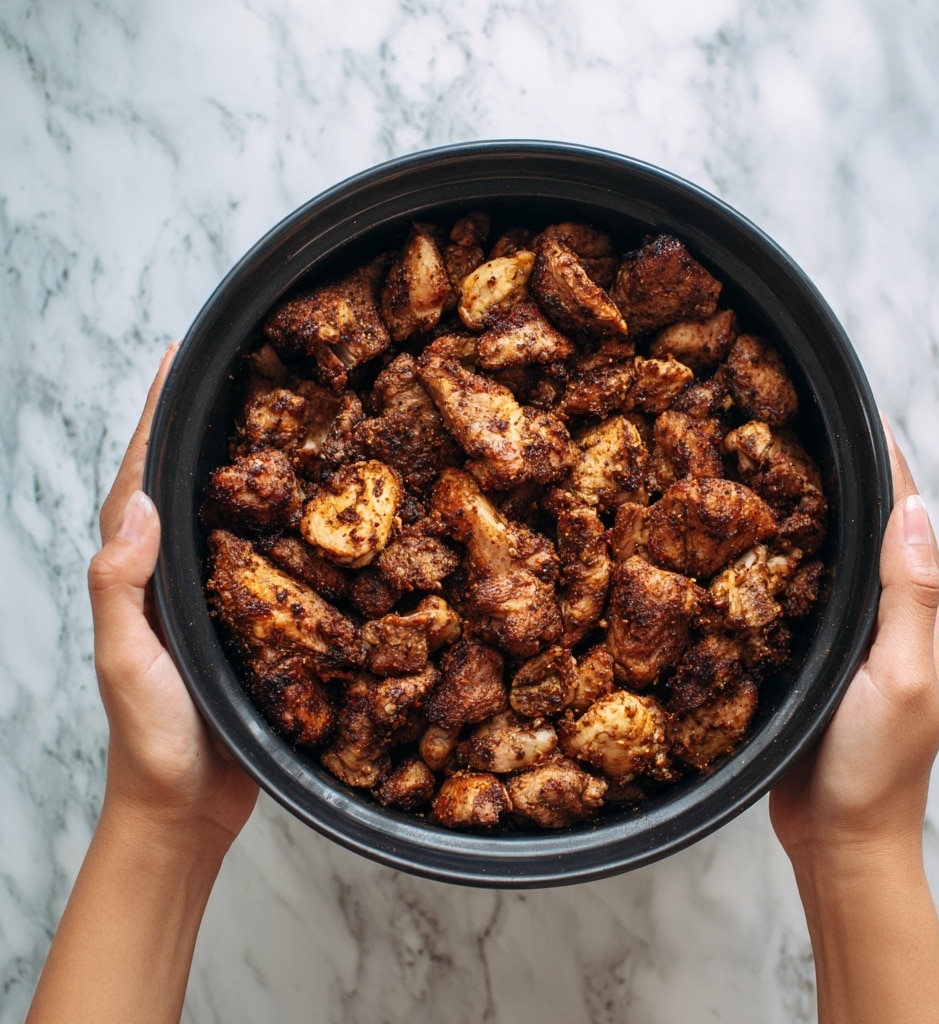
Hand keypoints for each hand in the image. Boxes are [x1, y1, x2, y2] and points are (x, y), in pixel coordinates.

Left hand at [87, 344, 257, 850]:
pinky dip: (281, 522)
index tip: (178, 359)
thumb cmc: (150, 740)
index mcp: (136, 572)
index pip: (141, 478)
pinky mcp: (247, 622)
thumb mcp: (125, 661)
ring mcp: (209, 597)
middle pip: (184, 483)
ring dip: (245, 465)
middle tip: (240, 370)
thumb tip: (141, 504)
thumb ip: (121, 585)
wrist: (187, 808)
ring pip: (228, 516)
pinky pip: (265, 558)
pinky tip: (313, 507)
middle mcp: (171, 573)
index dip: (155, 416)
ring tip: (282, 417)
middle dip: (202, 423)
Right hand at [770, 426, 938, 861]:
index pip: (906, 517)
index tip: (852, 409)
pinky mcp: (808, 656)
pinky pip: (795, 593)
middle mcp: (885, 615)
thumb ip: (908, 598)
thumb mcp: (902, 678)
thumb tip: (913, 512)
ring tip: (763, 468)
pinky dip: (778, 559)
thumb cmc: (877, 767)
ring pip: (828, 557)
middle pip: (867, 528)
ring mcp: (846, 636)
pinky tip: (745, 545)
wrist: (839, 838)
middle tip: (793, 426)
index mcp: (919, 612)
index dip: (885, 462)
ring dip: (806, 512)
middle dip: (841, 474)